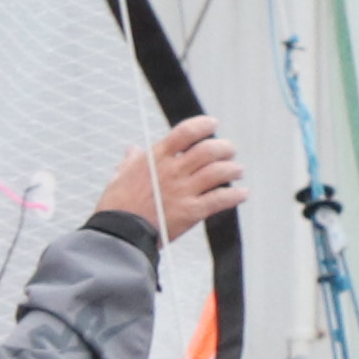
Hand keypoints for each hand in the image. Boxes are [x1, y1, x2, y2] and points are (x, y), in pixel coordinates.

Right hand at [90, 117, 246, 241]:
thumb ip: (130, 162)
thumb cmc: (116, 208)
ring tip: (237, 171)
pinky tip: (242, 194)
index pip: (185, 132)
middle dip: (225, 148)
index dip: (203, 124)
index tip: (212, 124)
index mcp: (155, 159)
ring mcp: (183, 191)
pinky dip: (235, 195)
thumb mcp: (119, 178)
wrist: (119, 234)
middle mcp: (173, 171)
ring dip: (233, 169)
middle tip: (230, 151)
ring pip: (219, 172)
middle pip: (209, 150)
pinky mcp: (192, 211)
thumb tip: (131, 150)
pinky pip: (221, 199)